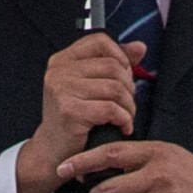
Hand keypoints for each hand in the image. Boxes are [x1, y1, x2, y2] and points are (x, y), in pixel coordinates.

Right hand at [16, 33, 143, 192]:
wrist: (53, 151)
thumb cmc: (74, 118)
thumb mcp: (90, 85)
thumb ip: (114, 63)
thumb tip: (140, 47)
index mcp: (62, 60)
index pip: (99, 41)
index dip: (120, 56)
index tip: (125, 75)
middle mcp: (58, 71)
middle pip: (112, 66)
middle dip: (128, 86)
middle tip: (127, 103)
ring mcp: (61, 90)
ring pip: (114, 88)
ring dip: (128, 105)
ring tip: (126, 116)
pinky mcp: (69, 111)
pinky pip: (110, 109)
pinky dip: (124, 119)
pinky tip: (122, 127)